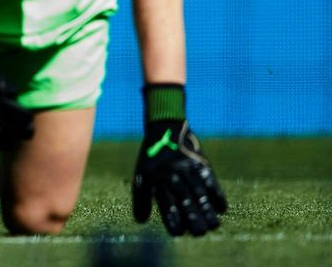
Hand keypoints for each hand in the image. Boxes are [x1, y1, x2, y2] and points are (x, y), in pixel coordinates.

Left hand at [134, 120, 226, 235]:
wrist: (165, 129)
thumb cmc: (152, 158)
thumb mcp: (141, 175)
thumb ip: (141, 198)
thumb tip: (141, 220)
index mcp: (156, 179)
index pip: (165, 202)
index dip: (172, 218)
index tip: (178, 233)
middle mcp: (172, 174)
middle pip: (184, 199)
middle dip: (192, 217)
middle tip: (200, 233)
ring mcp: (187, 168)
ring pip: (199, 192)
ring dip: (207, 210)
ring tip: (213, 226)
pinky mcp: (200, 162)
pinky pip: (210, 180)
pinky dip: (217, 193)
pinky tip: (222, 207)